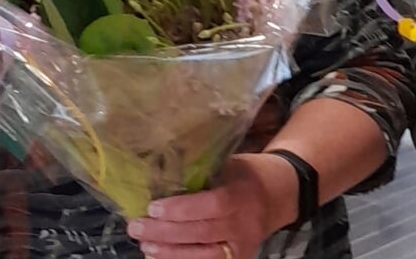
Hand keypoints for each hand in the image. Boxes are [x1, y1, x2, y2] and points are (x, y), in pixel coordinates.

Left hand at [127, 154, 291, 258]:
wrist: (279, 195)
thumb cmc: (247, 175)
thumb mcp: (230, 166)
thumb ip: (203, 174)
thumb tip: (160, 179)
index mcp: (243, 194)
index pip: (212, 205)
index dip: (181, 209)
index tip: (152, 207)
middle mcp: (244, 223)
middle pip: (201, 233)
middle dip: (165, 232)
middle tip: (136, 227)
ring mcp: (242, 245)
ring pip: (203, 255)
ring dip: (169, 252)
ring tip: (145, 245)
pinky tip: (160, 256)